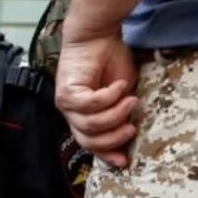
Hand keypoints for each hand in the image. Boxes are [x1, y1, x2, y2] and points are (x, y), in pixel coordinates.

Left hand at [55, 25, 139, 168]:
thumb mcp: (123, 94)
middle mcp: (71, 114)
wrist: (98, 36)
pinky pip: (90, 106)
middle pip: (88, 141)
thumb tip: (130, 132)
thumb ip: (122, 113)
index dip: (107, 154)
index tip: (125, 162)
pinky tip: (118, 86)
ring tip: (130, 100)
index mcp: (84, 117)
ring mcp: (66, 105)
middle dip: (113, 139)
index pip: (91, 144)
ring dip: (115, 115)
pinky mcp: (66, 93)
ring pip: (91, 125)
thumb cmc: (111, 61)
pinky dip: (108, 98)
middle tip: (132, 127)